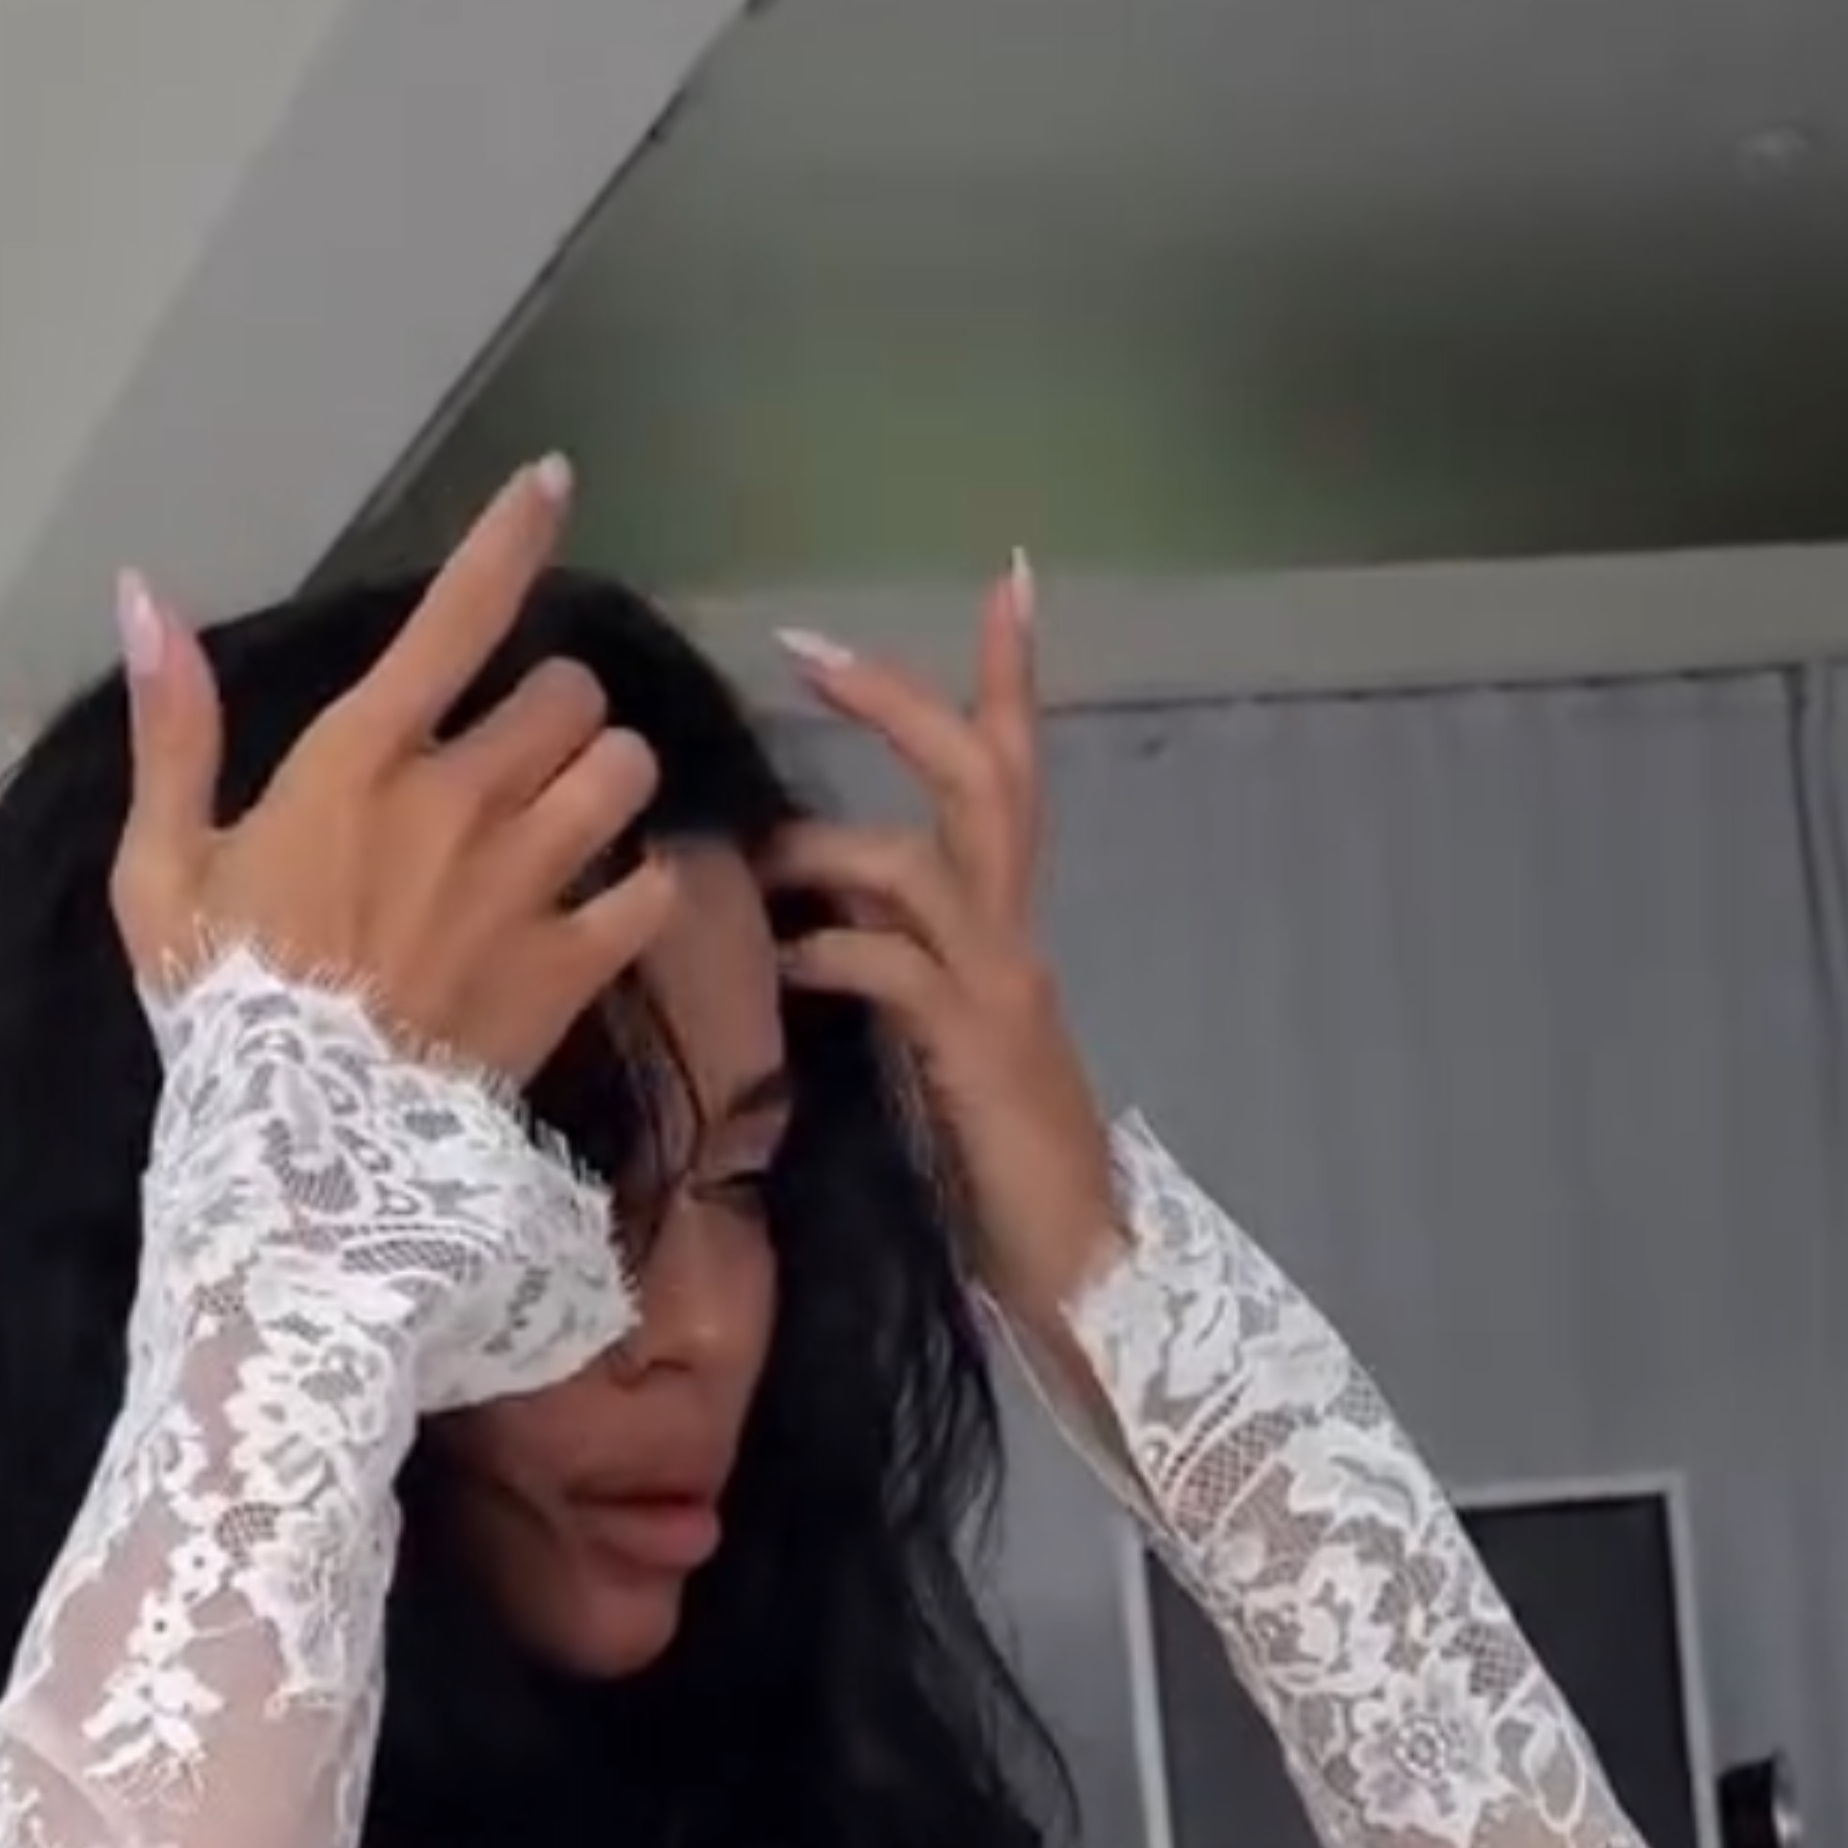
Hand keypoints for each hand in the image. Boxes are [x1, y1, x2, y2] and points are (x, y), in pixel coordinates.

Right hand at [111, 459, 676, 1092]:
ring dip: (608, 783)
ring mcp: (524, 882)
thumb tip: (144, 595)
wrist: (297, 1152)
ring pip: (623, 772)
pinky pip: (652, 891)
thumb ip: (170, 729)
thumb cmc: (220, 1006)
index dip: (512, 536)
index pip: (457, 614)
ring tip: (578, 817)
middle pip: (567, 694)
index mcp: (359, 760)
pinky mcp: (570, 967)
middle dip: (555, 711)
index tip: (554, 482)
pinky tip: (617, 904)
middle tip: (524, 755)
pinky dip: (646, 889)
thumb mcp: (160, 867)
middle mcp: (459, 798)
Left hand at [774, 565, 1126, 1342]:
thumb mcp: (939, 1044)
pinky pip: (898, 969)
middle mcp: (1014, 936)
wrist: (1083, 1265)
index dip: (1005, 681)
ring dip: (835, 845)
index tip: (1006, 582)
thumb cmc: (1003, 1167)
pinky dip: (833, 952)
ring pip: (930, 861)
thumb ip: (895, 969)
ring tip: (764, 858)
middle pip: (979, 778)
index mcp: (1005, 929)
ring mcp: (1001, 988)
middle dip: (902, 704)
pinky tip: (783, 966)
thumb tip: (813, 918)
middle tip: (811, 648)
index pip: (1011, 775)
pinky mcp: (976, 1048)